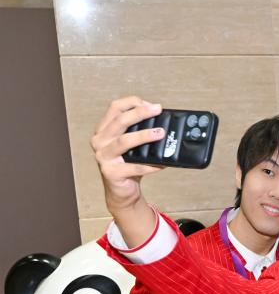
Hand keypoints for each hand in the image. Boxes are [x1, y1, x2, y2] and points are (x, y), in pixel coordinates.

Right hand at [91, 97, 167, 245]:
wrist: (122, 190)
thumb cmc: (128, 164)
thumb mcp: (132, 144)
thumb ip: (140, 131)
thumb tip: (163, 121)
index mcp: (104, 130)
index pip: (115, 108)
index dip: (132, 103)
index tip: (151, 105)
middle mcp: (100, 141)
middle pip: (119, 121)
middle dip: (140, 113)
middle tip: (157, 110)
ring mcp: (103, 157)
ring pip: (124, 141)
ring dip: (144, 136)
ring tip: (160, 133)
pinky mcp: (111, 172)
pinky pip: (134, 166)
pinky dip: (150, 165)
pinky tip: (161, 164)